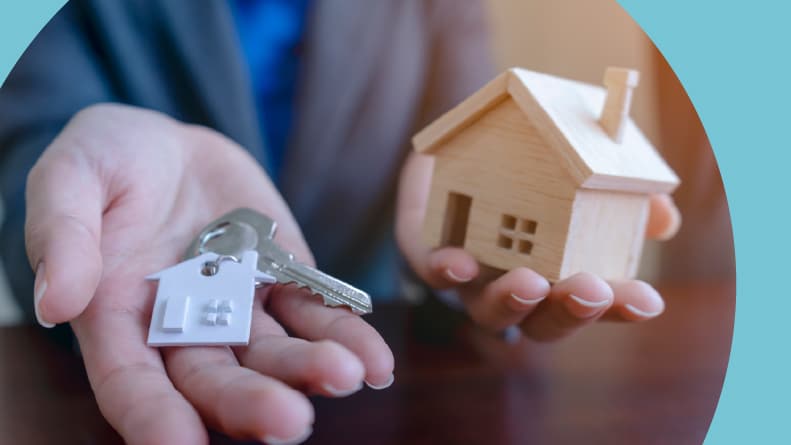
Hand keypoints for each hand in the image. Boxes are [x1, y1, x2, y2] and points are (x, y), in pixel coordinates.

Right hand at [25, 104, 393, 443]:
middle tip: (289, 421)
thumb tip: (56, 301)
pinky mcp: (282, 278)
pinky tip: (375, 360)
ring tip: (350, 375)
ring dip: (310, 369)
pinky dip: (345, 332)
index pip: (132, 384)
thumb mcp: (70, 179)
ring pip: (274, 352)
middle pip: (215, 379)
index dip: (153, 419)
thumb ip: (64, 235)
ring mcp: (239, 305)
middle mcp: (182, 327)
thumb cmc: (104, 161)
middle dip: (251, 402)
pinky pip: (315, 310)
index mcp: (118, 320)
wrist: (166, 143)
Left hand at [396, 152, 680, 340]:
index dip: (620, 307)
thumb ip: (623, 190)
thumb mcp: (584, 161)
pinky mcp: (427, 250)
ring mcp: (471, 276)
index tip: (648, 300)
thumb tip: (664, 219)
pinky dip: (446, 271)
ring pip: (488, 311)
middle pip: (543, 322)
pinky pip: (431, 272)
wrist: (466, 135)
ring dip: (512, 301)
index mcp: (559, 272)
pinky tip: (462, 263)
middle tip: (590, 289)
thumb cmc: (536, 158)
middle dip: (568, 310)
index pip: (594, 304)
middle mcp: (516, 285)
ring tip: (531, 282)